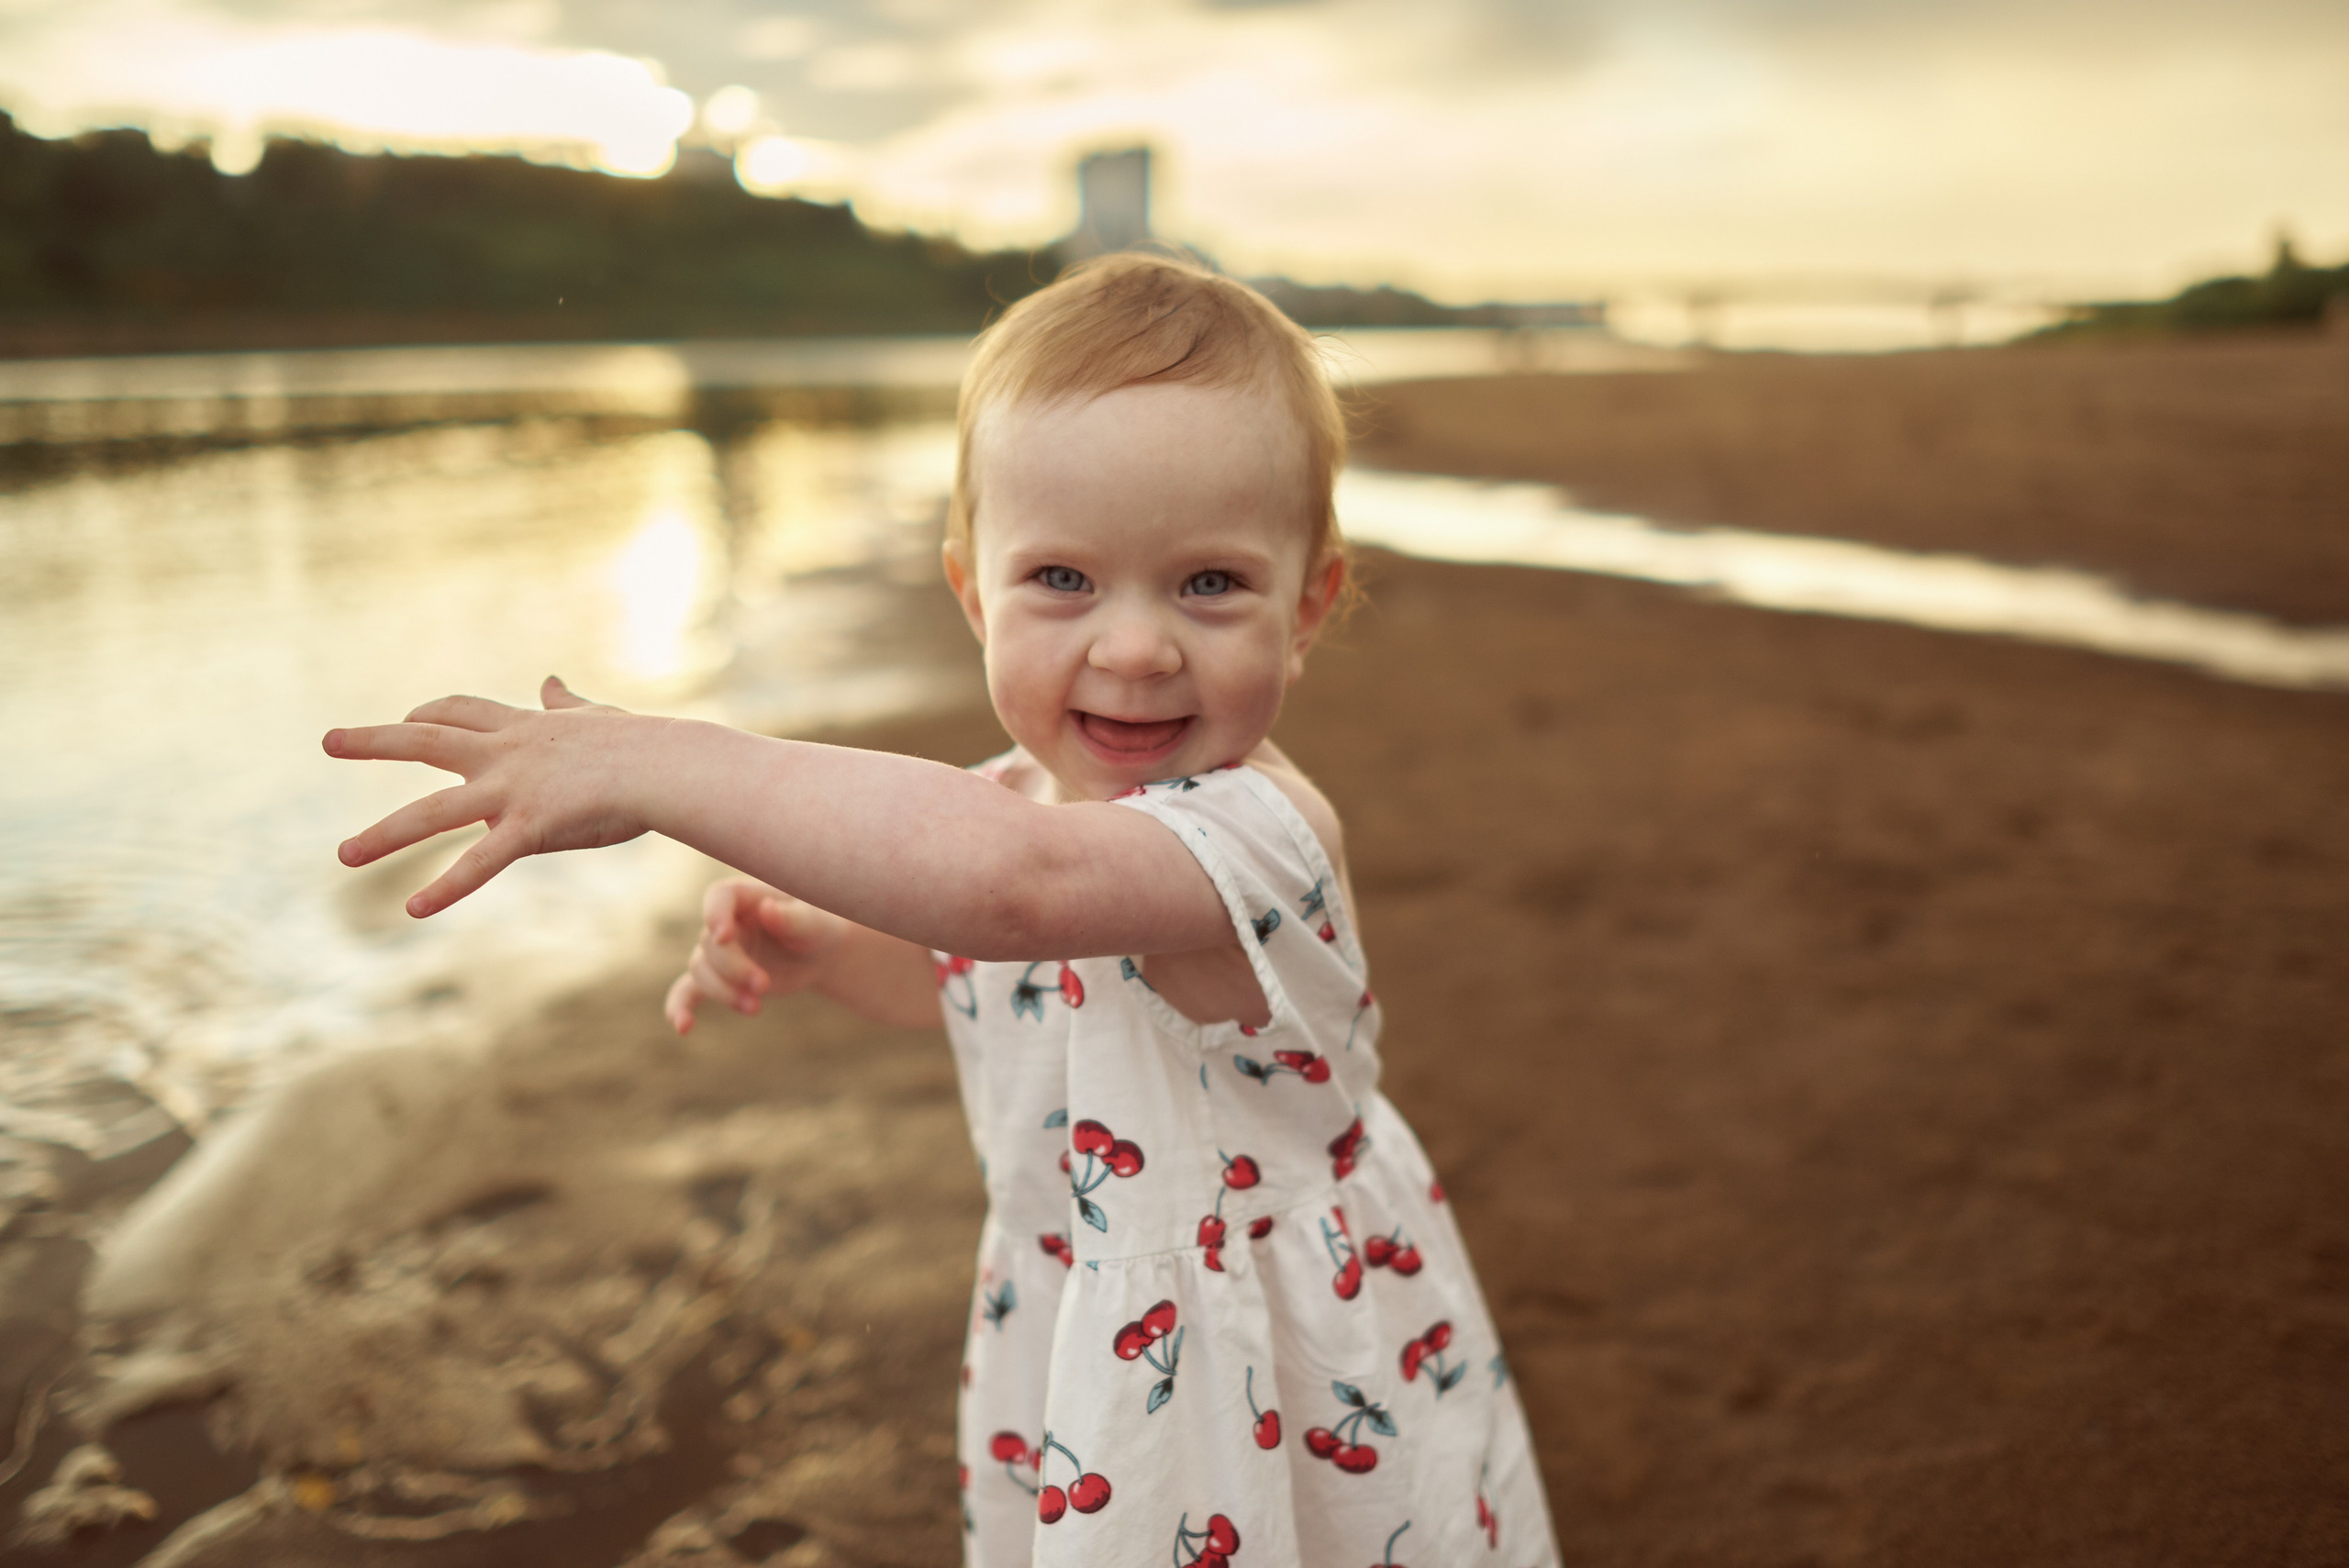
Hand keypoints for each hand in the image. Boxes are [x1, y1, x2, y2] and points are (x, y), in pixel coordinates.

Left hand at [324, 676, 649, 917]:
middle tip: (328, 740)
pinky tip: (414, 908)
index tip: (407, 716)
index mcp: (523, 729)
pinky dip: (446, 887)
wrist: (668, 766)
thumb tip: (552, 681)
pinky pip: (480, 863)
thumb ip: (568, 704)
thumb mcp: (598, 717)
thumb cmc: (646, 745)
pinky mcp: (530, 827)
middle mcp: (506, 755)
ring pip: (433, 813)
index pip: (461, 712)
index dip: (430, 714)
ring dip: (384, 834)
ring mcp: (512, 791)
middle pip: (426, 742)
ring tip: (343, 854)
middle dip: (373, 740)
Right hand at [664, 878, 847, 1033]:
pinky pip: (688, 991)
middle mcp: (725, 922)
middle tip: (764, 986)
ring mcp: (719, 952)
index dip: (715, 915)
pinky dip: (680, 1007)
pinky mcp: (719, 979)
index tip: (725, 936)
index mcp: (745, 897)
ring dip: (723, 992)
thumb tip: (767, 910)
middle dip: (734, 969)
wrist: (818, 954)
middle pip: (711, 945)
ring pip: (701, 970)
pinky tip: (682, 1027)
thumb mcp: (814, 921)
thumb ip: (792, 917)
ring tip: (756, 1008)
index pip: (719, 897)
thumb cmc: (817, 927)